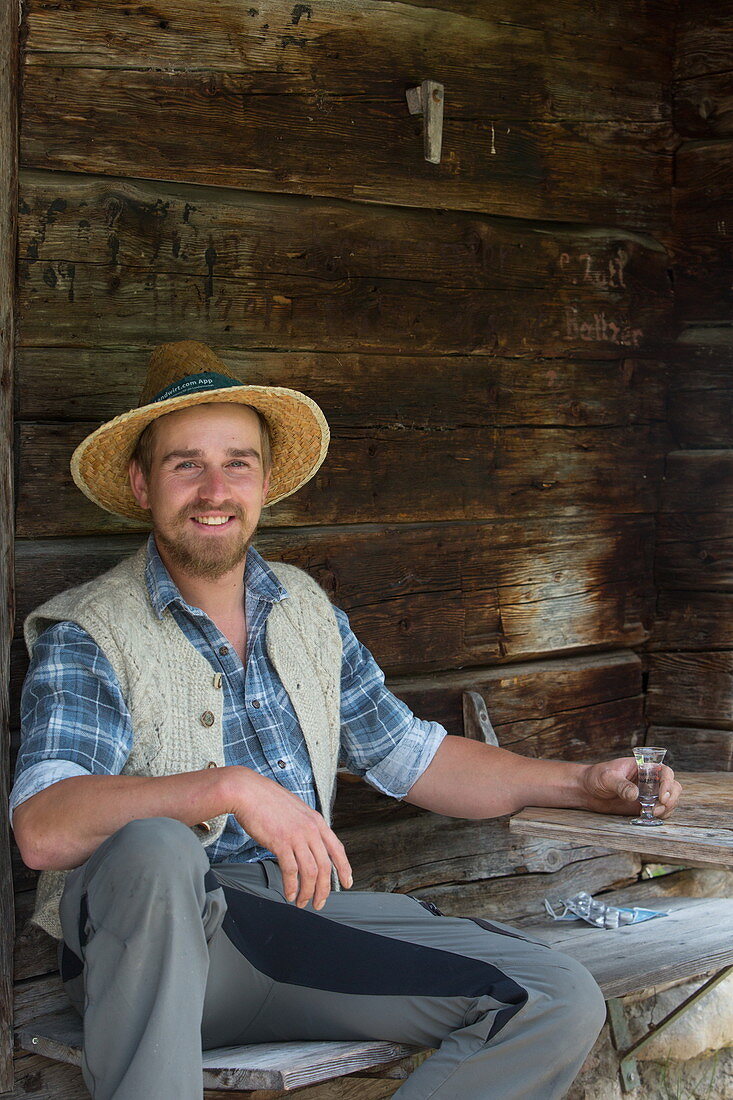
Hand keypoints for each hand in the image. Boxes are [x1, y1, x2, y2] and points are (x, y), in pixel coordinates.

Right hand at [227, 767, 351, 908]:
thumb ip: (305, 826)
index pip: (338, 849)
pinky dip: (291, 886)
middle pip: (325, 866)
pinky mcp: (280, 842)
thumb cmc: (267, 800)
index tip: (347, 883)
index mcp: (316, 821)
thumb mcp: (296, 809)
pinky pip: (291, 871)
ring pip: (310, 872)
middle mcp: (311, 829)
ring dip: (307, 892)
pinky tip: (289, 894)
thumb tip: (308, 844)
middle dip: (324, 889)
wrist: (248, 792)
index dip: (344, 868)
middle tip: (319, 903)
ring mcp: (297, 836)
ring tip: (301, 902)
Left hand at [582, 757, 681, 818]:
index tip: (662, 796)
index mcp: (643, 767)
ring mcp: (648, 794)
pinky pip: (661, 811)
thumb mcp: (607, 778)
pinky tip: (650, 816)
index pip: (664, 771)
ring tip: (653, 813)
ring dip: (667, 808)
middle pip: (673, 786)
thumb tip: (635, 794)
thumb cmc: (596, 777)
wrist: (587, 791)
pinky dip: (661, 815)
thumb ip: (621, 785)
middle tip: (660, 807)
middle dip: (672, 797)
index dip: (668, 783)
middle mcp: (649, 780)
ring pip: (670, 800)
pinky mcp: (644, 806)